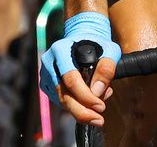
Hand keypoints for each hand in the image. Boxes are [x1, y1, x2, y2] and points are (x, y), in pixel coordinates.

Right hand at [40, 12, 121, 126]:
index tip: (101, 106)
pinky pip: (61, 100)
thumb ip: (106, 68)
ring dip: (81, 109)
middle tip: (99, 119)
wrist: (82, 37)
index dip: (85, 97)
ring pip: (62, 101)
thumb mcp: (109, 50)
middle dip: (82, 111)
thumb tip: (97, 91)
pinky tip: (91, 99)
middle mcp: (50, 62)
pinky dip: (76, 105)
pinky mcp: (47, 84)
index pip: (70, 80)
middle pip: (63, 95)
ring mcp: (46, 74)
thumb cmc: (97, 42)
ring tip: (100, 105)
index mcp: (61, 50)